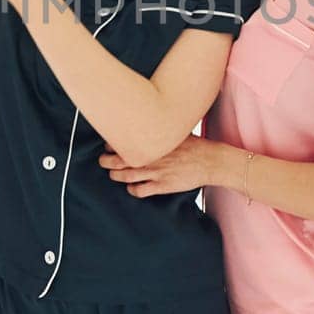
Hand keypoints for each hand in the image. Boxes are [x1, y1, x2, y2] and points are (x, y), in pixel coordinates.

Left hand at [101, 134, 228, 197]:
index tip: (110, 144)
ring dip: (115, 175)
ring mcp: (157, 172)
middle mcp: (153, 156)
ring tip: (113, 174)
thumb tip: (145, 122)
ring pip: (126, 175)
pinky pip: (140, 190)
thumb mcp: (175, 132)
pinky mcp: (163, 186)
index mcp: (155, 140)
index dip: (113, 144)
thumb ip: (159, 130)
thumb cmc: (194, 145)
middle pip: (121, 159)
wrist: (210, 161)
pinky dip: (131, 189)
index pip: (125, 141)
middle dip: (107, 160)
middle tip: (103, 160)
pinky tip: (131, 187)